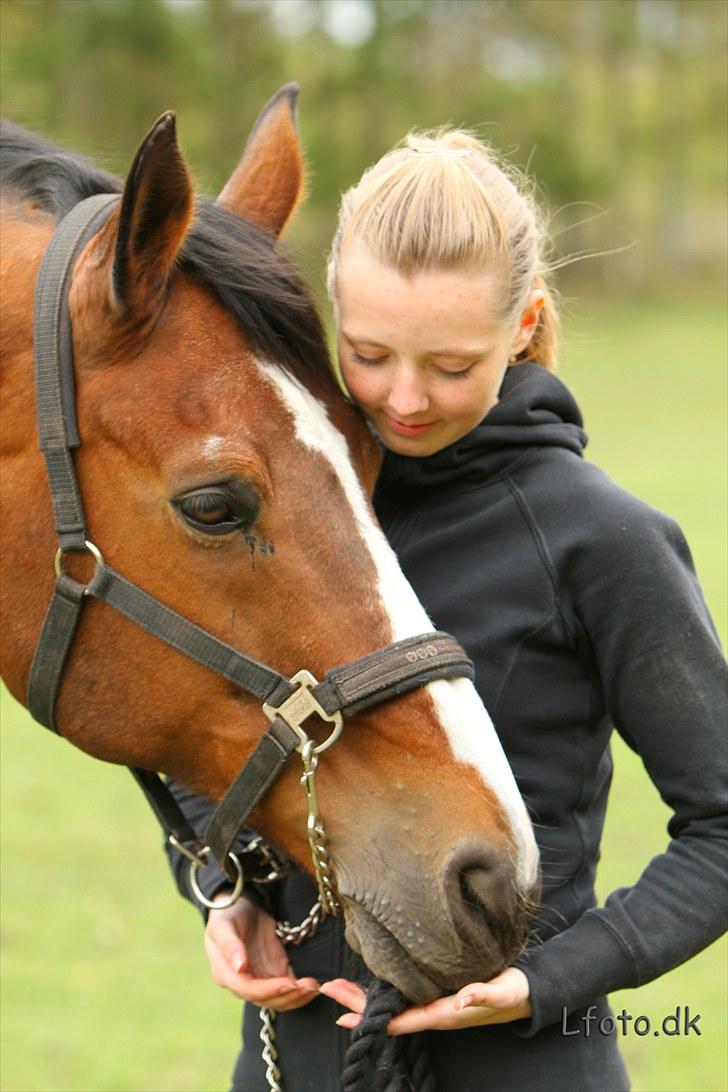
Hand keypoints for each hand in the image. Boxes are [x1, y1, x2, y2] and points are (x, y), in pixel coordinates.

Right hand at [204, 892, 318, 1010]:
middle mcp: (242, 982)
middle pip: (265, 999)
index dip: (269, 990)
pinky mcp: (274, 972)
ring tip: (315, 987)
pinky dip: (300, 990)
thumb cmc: (228, 913)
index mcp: (225, 974)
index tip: (289, 984)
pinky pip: (287, 988)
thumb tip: (240, 968)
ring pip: (278, 998)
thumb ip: (230, 946)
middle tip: (310, 987)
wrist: (241, 904)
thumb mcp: (223, 925)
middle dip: (289, 995)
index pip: (248, 990)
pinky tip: (313, 986)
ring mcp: (259, 979)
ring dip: (297, 996)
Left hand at [319, 967, 530, 1032]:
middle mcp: (436, 1012)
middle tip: (328, 990)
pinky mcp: (438, 993)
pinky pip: (403, 995)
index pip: (404, 1019)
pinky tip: (369, 985)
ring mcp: (435, 1004)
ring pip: (394, 1004)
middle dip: (359, 1005)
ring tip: (338, 988)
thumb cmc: (514, 990)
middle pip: (391, 1013)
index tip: (345, 1019)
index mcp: (446, 1013)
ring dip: (366, 997)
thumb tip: (463, 998)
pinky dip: (382, 990)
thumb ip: (485, 994)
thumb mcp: (503, 991)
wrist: (526, 992)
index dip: (375, 1020)